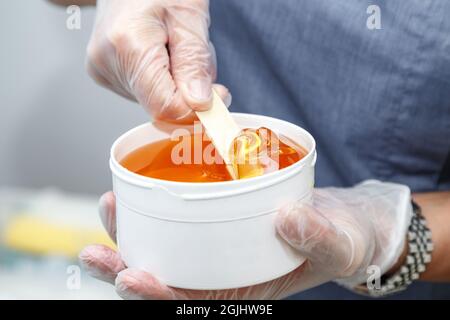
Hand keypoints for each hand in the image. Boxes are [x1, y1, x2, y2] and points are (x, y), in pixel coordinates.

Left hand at [79, 180, 411, 298]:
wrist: (345, 219)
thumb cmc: (343, 239)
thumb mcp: (340, 243)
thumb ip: (318, 236)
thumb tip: (288, 218)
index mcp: (244, 289)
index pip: (193, 305)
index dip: (158, 299)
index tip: (133, 279)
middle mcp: (223, 270)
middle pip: (167, 279)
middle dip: (125, 272)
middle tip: (96, 254)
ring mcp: (218, 244)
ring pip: (165, 247)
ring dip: (131, 235)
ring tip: (108, 208)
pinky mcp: (220, 217)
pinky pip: (181, 217)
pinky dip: (157, 205)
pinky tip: (138, 186)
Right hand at [86, 0, 230, 122]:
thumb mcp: (189, 13)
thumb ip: (195, 62)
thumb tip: (199, 103)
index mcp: (128, 44)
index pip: (165, 106)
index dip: (196, 109)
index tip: (219, 96)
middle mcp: (108, 62)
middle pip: (160, 104)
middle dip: (189, 90)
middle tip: (199, 57)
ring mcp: (103, 69)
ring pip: (154, 100)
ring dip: (178, 84)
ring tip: (177, 47)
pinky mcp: (105, 74)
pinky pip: (145, 92)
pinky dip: (164, 80)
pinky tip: (163, 53)